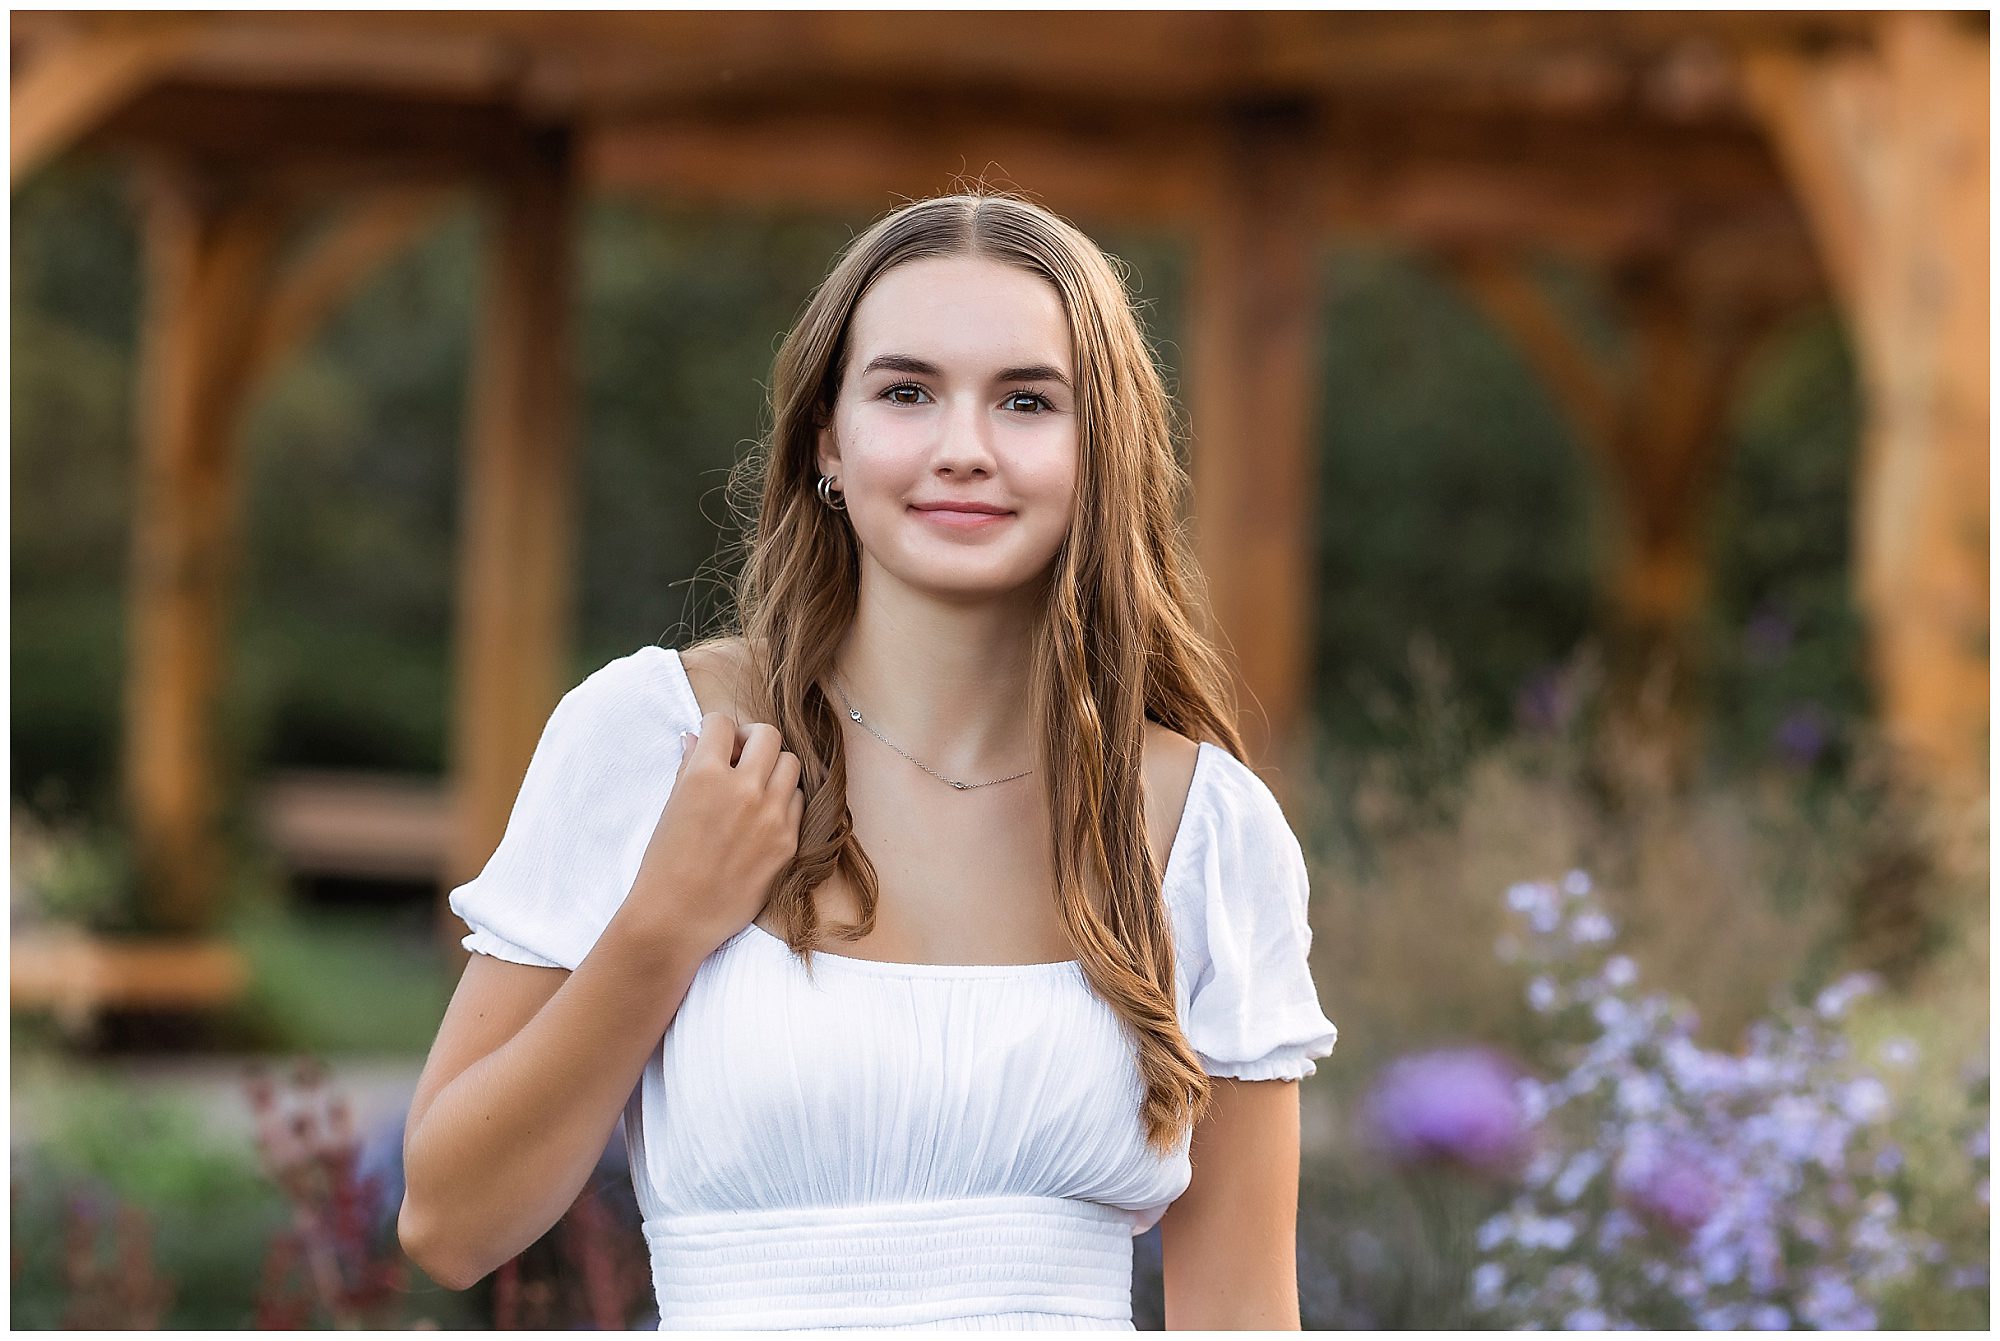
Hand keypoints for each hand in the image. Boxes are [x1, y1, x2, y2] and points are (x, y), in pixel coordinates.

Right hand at [630, 711, 803, 958]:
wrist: (677, 917)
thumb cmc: (665, 863)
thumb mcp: (671, 806)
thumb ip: (688, 767)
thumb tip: (696, 738)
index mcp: (704, 774)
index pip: (722, 722)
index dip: (718, 729)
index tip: (717, 742)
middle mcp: (743, 788)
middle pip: (768, 734)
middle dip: (752, 740)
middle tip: (741, 757)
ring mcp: (771, 815)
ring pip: (791, 764)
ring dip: (773, 768)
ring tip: (756, 787)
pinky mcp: (789, 841)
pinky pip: (799, 802)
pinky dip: (784, 801)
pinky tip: (765, 815)